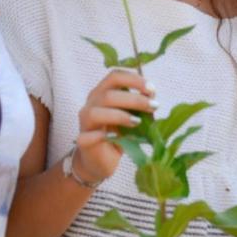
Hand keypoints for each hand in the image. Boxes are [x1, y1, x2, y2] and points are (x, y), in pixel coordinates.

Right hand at [73, 69, 154, 183]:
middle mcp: (91, 104)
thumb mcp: (130, 117)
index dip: (134, 80)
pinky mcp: (83, 141)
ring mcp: (85, 123)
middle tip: (153, 107)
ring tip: (138, 122)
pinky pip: (87, 137)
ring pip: (96, 112)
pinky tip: (113, 137)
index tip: (152, 89)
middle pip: (108, 94)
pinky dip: (100, 136)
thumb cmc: (117, 134)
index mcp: (102, 93)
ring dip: (120, 116)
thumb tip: (152, 98)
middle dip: (134, 99)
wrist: (100, 160)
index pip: (115, 77)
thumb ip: (138, 106)